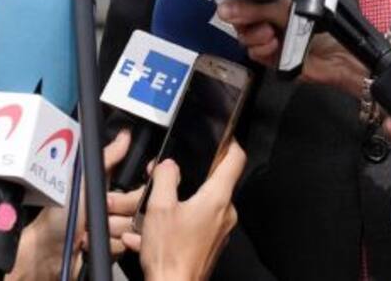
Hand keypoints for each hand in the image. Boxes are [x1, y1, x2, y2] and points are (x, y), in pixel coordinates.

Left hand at [10, 128, 144, 280]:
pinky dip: (108, 244)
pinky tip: (90, 240)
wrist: (49, 251)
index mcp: (103, 183)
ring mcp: (110, 226)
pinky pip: (125, 246)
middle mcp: (109, 203)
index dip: (132, 191)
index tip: (115, 195)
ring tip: (88, 228)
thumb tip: (123, 137)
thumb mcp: (81, 180)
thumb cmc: (57, 214)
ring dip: (109, 230)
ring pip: (131, 228)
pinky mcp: (110, 245)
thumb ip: (105, 158)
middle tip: (97, 210)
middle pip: (135, 207)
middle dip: (116, 211)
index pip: (134, 184)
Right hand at [122, 141, 244, 280]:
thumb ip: (165, 177)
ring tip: (156, 207)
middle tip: (168, 174)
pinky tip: (155, 231)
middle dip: (191, 175)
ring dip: (181, 201)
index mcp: (217, 199)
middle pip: (215, 182)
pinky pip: (197, 223)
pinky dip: (178, 221)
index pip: (236, 160)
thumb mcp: (159, 206)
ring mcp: (220, 230)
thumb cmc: (170, 254)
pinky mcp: (211, 244)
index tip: (224, 136)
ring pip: (203, 203)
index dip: (231, 143)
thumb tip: (168, 165)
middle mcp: (225, 213)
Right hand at [217, 0, 368, 97]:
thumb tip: (224, 8)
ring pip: (244, 37)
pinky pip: (253, 53)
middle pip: (238, 18)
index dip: (235, 2)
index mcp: (271, 0)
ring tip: (272, 35)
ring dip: (255, 37)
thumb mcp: (284, 9)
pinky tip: (275, 46)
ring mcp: (268, 37)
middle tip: (260, 21)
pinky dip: (262, 49)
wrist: (338, 55)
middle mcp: (267, 18)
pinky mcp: (270, 56)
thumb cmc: (322, 26)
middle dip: (245, 20)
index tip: (233, 6)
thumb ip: (254, 7)